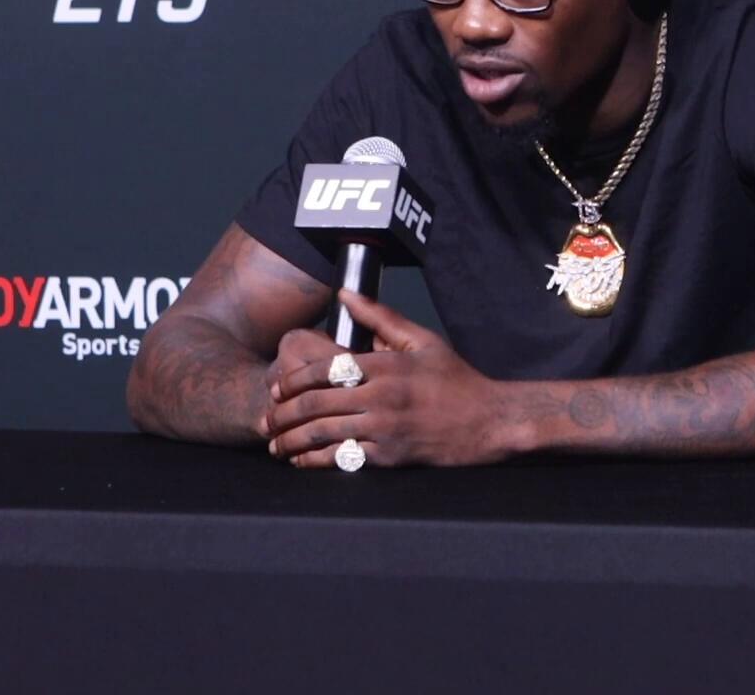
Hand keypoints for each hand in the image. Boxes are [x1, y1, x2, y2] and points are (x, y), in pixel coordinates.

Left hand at [262, 290, 518, 467]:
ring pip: (324, 434)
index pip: (325, 369)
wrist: (488, 420)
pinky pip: (343, 460)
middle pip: (316, 404)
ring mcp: (385, 428)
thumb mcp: (422, 339)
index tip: (276, 387)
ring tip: (275, 445)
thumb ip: (380, 317)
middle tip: (266, 420)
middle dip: (283, 414)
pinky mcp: (390, 457)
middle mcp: (382, 396)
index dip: (293, 380)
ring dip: (292, 441)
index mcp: (386, 365)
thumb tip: (344, 294)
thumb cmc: (455, 378)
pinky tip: (302, 461)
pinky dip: (316, 461)